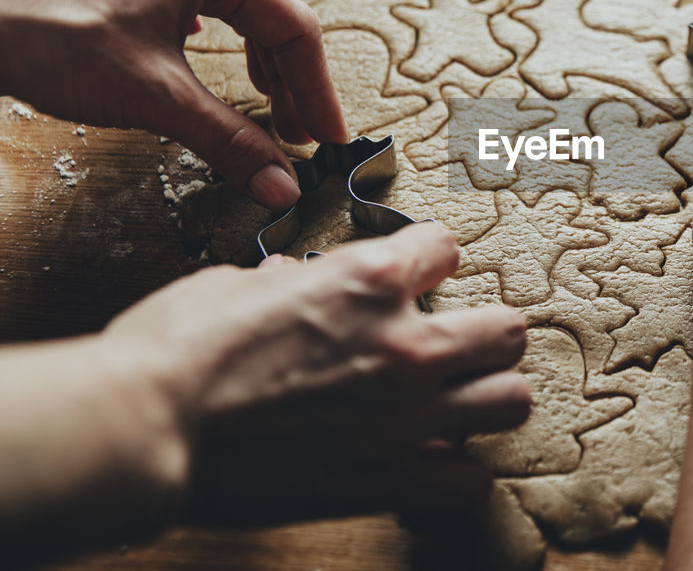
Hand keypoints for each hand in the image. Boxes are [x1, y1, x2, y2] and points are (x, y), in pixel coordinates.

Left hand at [0, 0, 347, 209]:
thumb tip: (282, 185)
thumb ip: (229, 142)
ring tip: (269, 115)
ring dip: (258, 74)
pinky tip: (216, 76)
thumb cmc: (54, 37)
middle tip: (299, 137)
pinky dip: (220, 60)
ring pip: (237, 22)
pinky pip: (200, 22)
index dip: (318, 90)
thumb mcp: (158, 97)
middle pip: (271, 24)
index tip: (327, 137)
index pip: (294, 29)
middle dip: (290, 86)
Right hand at [103, 223, 529, 524]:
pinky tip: (428, 457)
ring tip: (456, 401)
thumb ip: (292, 281)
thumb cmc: (178, 346)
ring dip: (486, 398)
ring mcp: (406, 414)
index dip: (427, 259)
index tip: (414, 276)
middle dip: (484, 332)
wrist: (148, 427)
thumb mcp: (239, 283)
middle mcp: (407, 343)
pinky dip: (456, 468)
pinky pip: (470, 477)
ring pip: (511, 400)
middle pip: (508, 330)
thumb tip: (297, 279)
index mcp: (370, 279)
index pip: (446, 248)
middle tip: (455, 344)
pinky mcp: (390, 478)